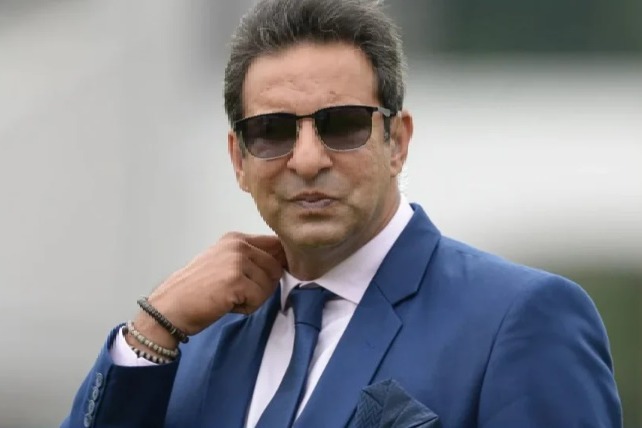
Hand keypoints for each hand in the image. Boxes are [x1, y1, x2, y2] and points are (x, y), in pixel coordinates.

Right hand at [133, 233, 285, 345]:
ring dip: (254, 298)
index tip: (265, 277)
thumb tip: (283, 262)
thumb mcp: (224, 264)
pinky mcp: (236, 280)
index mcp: (236, 239)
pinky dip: (247, 308)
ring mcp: (237, 261)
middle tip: (238, 293)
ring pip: (270, 284)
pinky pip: (259, 298)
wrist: (170, 307)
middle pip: (276, 267)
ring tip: (230, 298)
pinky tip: (227, 304)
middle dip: (263, 286)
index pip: (275, 244)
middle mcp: (238, 245)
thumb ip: (251, 259)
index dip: (277, 263)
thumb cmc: (196, 291)